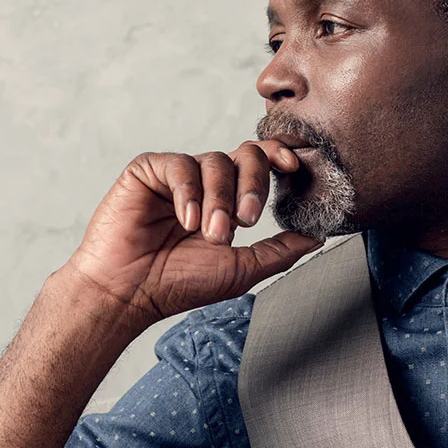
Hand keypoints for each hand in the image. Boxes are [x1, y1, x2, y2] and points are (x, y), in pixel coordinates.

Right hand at [61, 142, 322, 331]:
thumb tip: (318, 237)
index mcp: (229, 198)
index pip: (261, 164)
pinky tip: (186, 222)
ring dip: (219, 200)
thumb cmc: (179, 284)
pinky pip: (180, 166)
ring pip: (215, 162)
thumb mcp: (242, 268)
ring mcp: (177, 174)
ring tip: (209, 234)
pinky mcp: (148, 171)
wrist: (129, 293)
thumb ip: (280, 250)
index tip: (294, 168)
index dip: (279, 158)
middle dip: (253, 185)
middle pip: (245, 154)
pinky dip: (189, 193)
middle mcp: (206, 182)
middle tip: (247, 220)